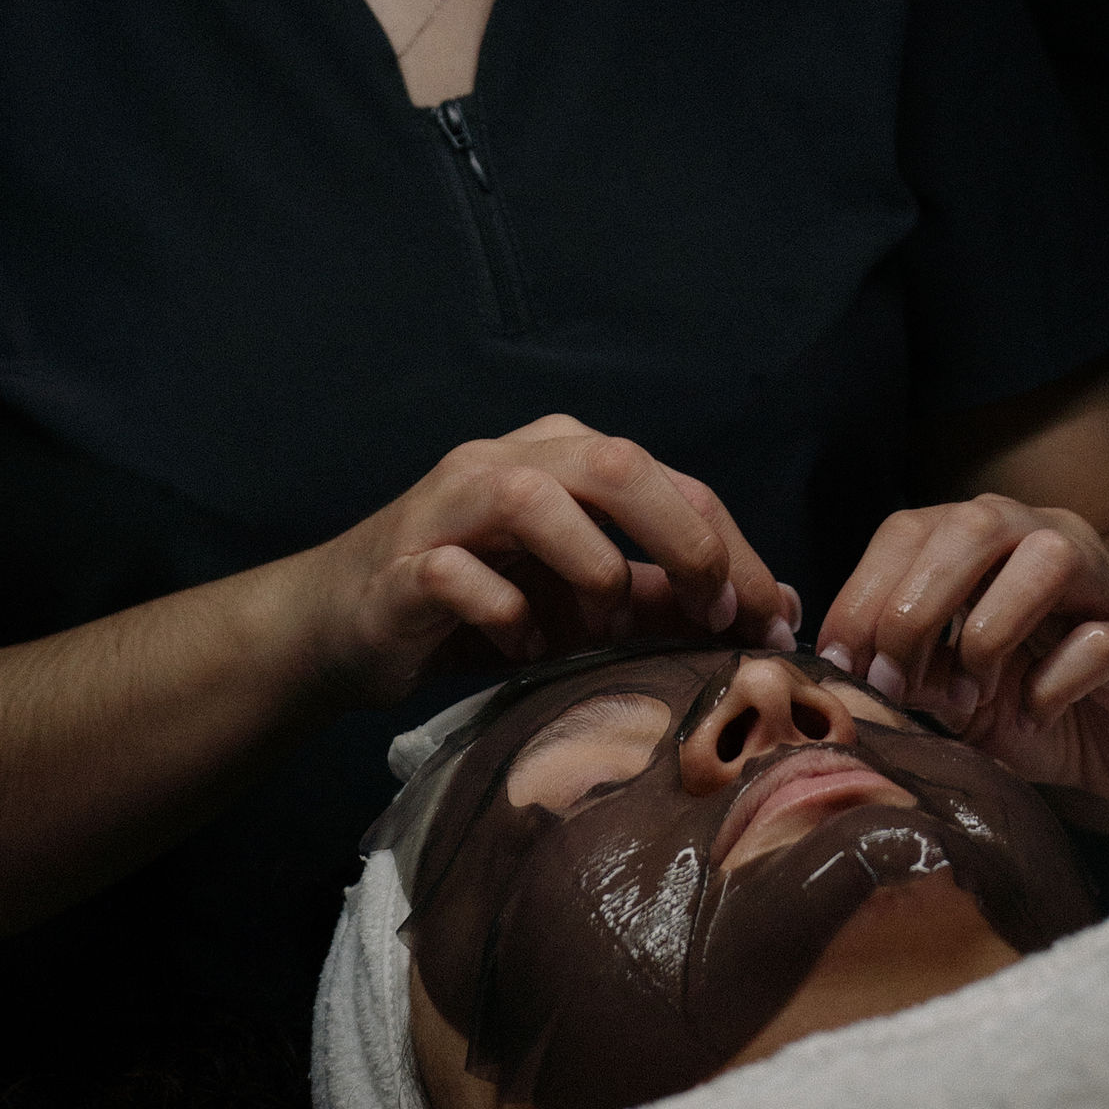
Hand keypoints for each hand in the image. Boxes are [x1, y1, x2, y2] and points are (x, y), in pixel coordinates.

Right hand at [283, 416, 796, 708]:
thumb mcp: (579, 601)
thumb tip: (764, 607)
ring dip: (589, 571)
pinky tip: (523, 651)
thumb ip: (656, 595)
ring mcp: (451, 506)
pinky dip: (506, 618)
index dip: (730, 547)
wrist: (339, 627)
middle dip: (683, 539)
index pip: (670, 480)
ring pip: (535, 500)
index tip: (768, 617)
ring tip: (604, 630)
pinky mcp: (405, 563)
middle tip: (717, 613)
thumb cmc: (471, 608)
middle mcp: (509, 463)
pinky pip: (463, 577)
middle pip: (615, 464)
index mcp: (563, 458)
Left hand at [815, 493, 1108, 808]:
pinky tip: (1036, 714)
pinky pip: (1100, 642)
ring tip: (969, 696)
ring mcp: (1103, 584)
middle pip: (976, 524)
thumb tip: (836, 672)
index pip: (910, 530)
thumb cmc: (1021, 702)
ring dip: (989, 632)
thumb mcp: (943, 687)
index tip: (837, 665)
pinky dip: (1055, 683)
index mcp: (981, 540)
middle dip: (916, 605)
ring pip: (1048, 558)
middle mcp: (1042, 539)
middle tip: (891, 681)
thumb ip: (899, 667)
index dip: (864, 593)